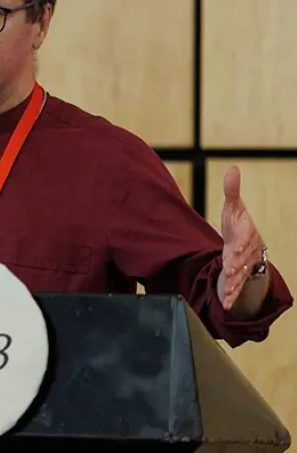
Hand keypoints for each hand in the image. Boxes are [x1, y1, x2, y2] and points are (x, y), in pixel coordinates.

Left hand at [217, 165, 265, 309]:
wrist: (245, 243)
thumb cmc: (237, 223)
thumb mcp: (233, 207)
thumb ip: (232, 190)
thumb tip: (233, 168)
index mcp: (246, 232)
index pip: (245, 236)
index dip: (242, 241)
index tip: (235, 246)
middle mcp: (248, 250)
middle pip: (243, 258)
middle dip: (237, 264)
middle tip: (230, 269)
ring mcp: (244, 265)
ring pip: (241, 275)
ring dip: (234, 282)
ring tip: (227, 290)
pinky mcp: (239, 277)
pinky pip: (236, 287)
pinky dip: (231, 296)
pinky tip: (225, 305)